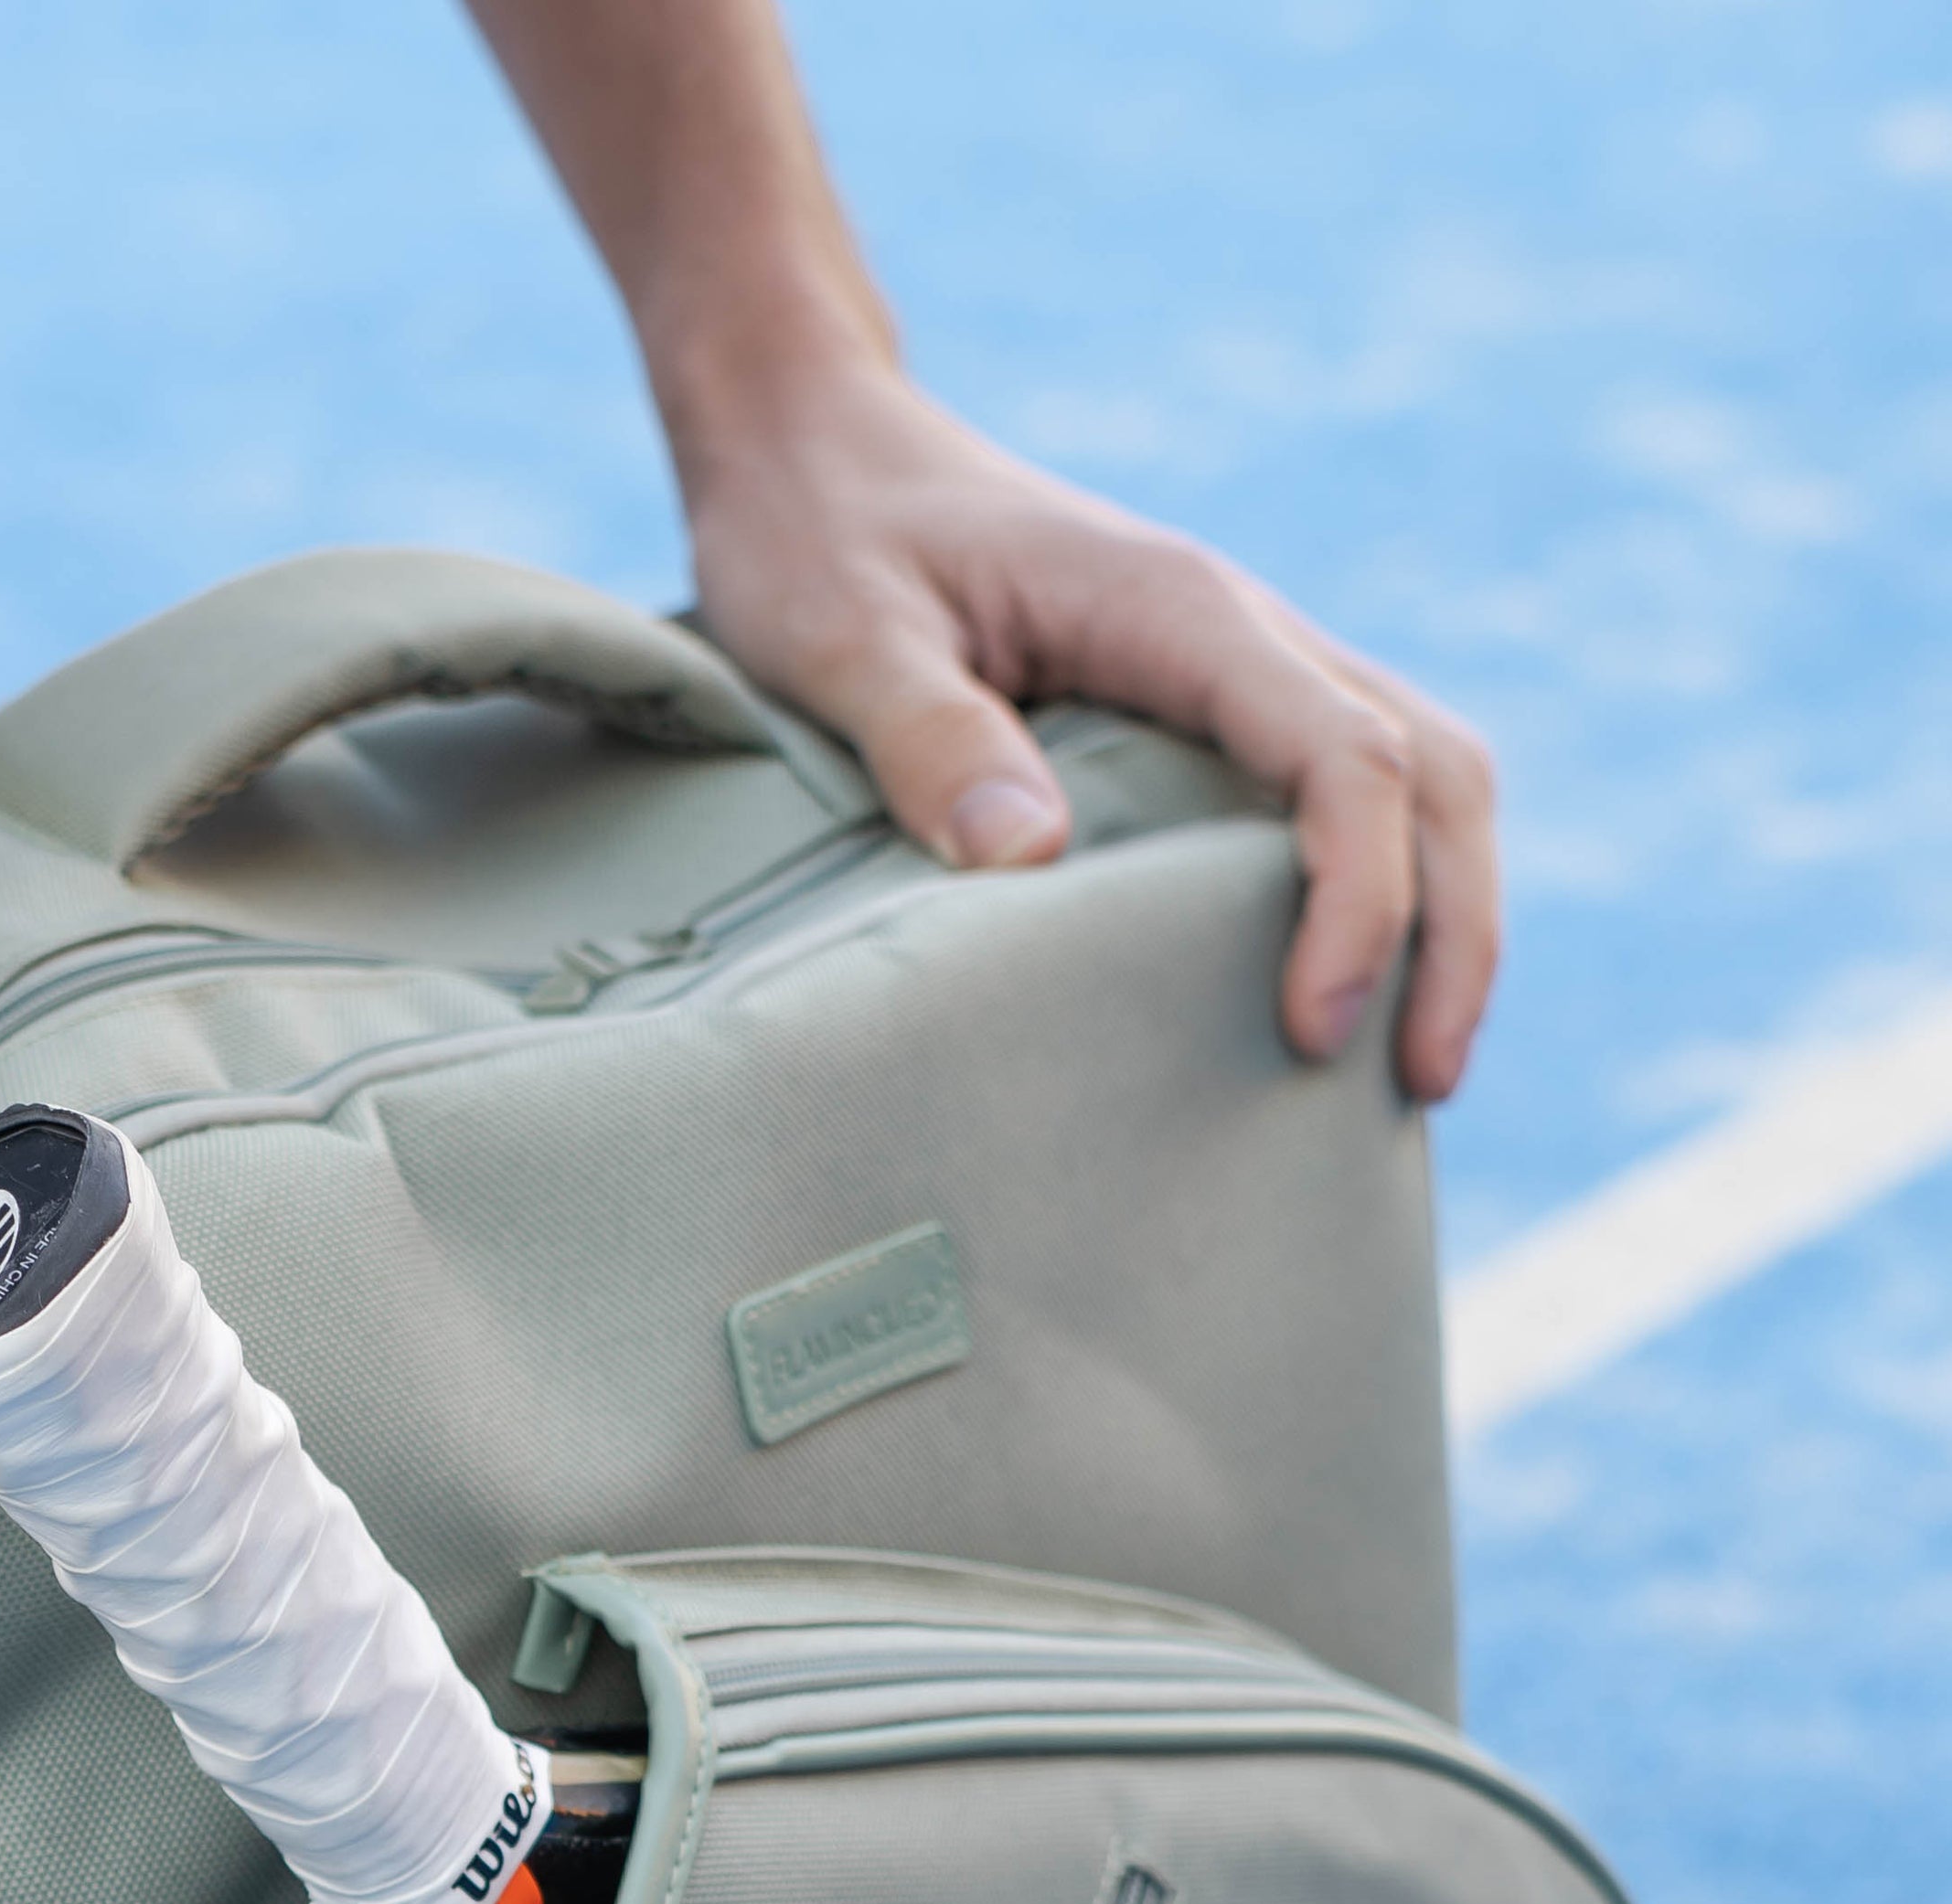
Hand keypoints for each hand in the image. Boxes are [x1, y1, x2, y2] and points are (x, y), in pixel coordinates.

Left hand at [679, 347, 1499, 1101]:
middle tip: (1424, 1087)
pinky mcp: (1208, 708)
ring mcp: (1237, 667)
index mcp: (1176, 608)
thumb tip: (1030, 858)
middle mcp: (1240, 629)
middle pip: (1428, 767)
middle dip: (1452, 930)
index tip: (1313, 1026)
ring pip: (1416, 776)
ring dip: (1441, 917)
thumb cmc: (821, 537)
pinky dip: (1378, 889)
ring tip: (1412, 1076)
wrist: (822, 447)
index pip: (1340, 753)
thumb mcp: (841, 636)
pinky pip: (1341, 790)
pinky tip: (1343, 996)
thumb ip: (929, 737)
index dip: (1358, 896)